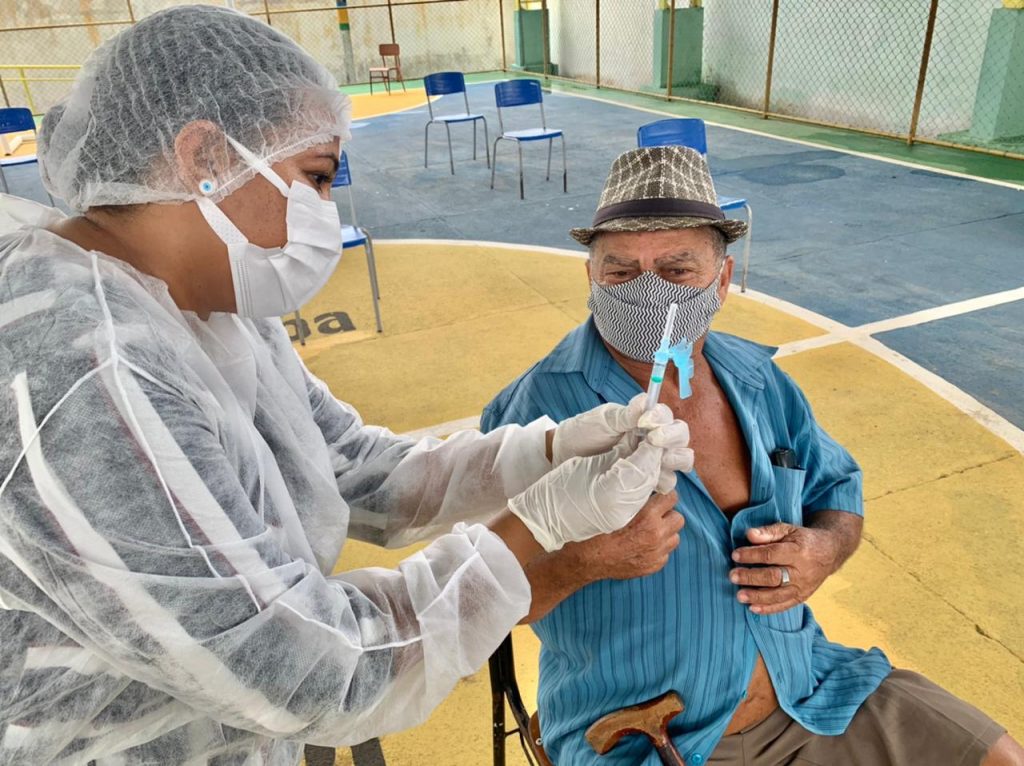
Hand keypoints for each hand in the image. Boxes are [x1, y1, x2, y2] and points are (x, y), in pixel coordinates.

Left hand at [549, 397, 693, 493]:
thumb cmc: (583, 432)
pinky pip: (665, 482)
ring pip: (680, 461)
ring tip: (657, 461)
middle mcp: (653, 440)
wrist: (564, 456)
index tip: (646, 421)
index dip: (663, 419)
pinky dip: (663, 481)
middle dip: (674, 439)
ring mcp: (650, 460)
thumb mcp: (603, 420)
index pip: (668, 418)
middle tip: (655, 440)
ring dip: (675, 460)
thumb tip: (646, 402)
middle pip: (680, 439)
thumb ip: (625, 415)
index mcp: (646, 421)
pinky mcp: (644, 481)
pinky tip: (649, 481)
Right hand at [568, 491, 682, 580]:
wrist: (586, 561)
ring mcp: (656, 553)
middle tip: (654, 515)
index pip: (672, 498)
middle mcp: (656, 535)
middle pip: (678, 518)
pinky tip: (643, 546)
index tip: (658, 497)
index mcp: (647, 517)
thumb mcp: (613, 506)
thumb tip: (646, 486)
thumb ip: (634, 498)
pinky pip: (665, 554)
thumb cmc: (596, 530)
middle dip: (668, 515)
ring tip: (650, 531)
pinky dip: (658, 549)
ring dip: (665, 533)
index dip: (664, 496)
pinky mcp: (653, 566)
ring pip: (675, 537)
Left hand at [729, 523, 840, 614]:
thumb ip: (768, 532)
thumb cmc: (802, 539)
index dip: (752, 555)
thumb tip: (749, 535)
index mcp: (798, 551)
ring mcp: (803, 586)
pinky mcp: (803, 596)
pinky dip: (769, 609)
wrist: (829, 552)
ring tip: (739, 596)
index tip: (735, 555)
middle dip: (751, 577)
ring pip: (779, 595)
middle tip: (732, 576)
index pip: (771, 555)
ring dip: (757, 596)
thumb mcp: (788, 529)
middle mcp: (802, 571)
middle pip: (774, 577)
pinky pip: (785, 606)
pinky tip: (753, 608)